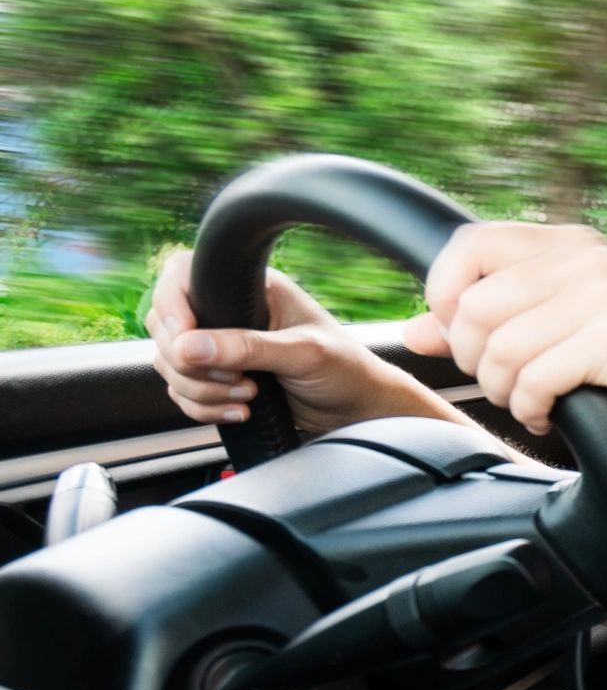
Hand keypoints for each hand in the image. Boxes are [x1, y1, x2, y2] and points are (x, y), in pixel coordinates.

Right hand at [145, 250, 429, 436]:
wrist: (358, 410)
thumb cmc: (346, 369)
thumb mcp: (301, 353)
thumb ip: (246, 348)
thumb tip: (188, 346)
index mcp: (251, 288)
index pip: (182, 278)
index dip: (172, 308)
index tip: (186, 344)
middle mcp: (230, 313)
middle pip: (166, 329)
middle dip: (191, 364)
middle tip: (236, 378)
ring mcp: (221, 347)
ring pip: (171, 365)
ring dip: (201, 390)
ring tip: (248, 395)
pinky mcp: (219, 379)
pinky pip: (182, 392)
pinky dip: (204, 407)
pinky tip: (241, 411)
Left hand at [408, 223, 606, 440]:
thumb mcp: (558, 329)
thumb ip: (487, 325)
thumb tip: (415, 332)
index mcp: (569, 243)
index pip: (468, 245)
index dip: (446, 295)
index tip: (469, 338)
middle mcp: (586, 258)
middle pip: (475, 308)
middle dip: (477, 361)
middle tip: (507, 383)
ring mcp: (605, 294)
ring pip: (500, 349)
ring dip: (505, 392)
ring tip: (532, 400)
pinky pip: (535, 379)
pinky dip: (532, 409)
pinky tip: (551, 414)